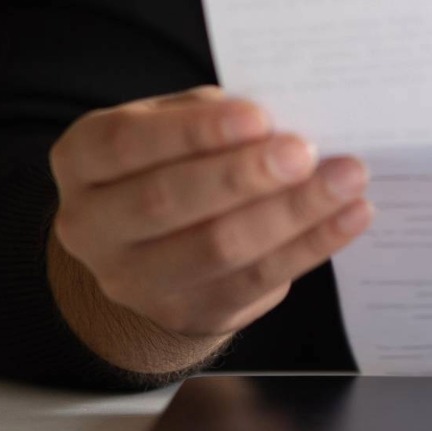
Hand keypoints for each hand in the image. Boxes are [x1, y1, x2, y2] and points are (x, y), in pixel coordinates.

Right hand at [47, 86, 370, 371]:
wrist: (148, 250)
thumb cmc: (168, 163)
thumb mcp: (169, 126)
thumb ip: (211, 118)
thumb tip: (281, 122)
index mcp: (82, 161)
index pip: (128, 144)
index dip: (193, 132)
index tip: (258, 117)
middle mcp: (92, 226)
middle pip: (169, 201)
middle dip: (244, 175)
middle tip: (305, 151)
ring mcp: (134, 281)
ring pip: (217, 248)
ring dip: (292, 212)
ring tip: (345, 180)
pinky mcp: (187, 314)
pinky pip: (256, 281)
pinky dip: (310, 246)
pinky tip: (349, 217)